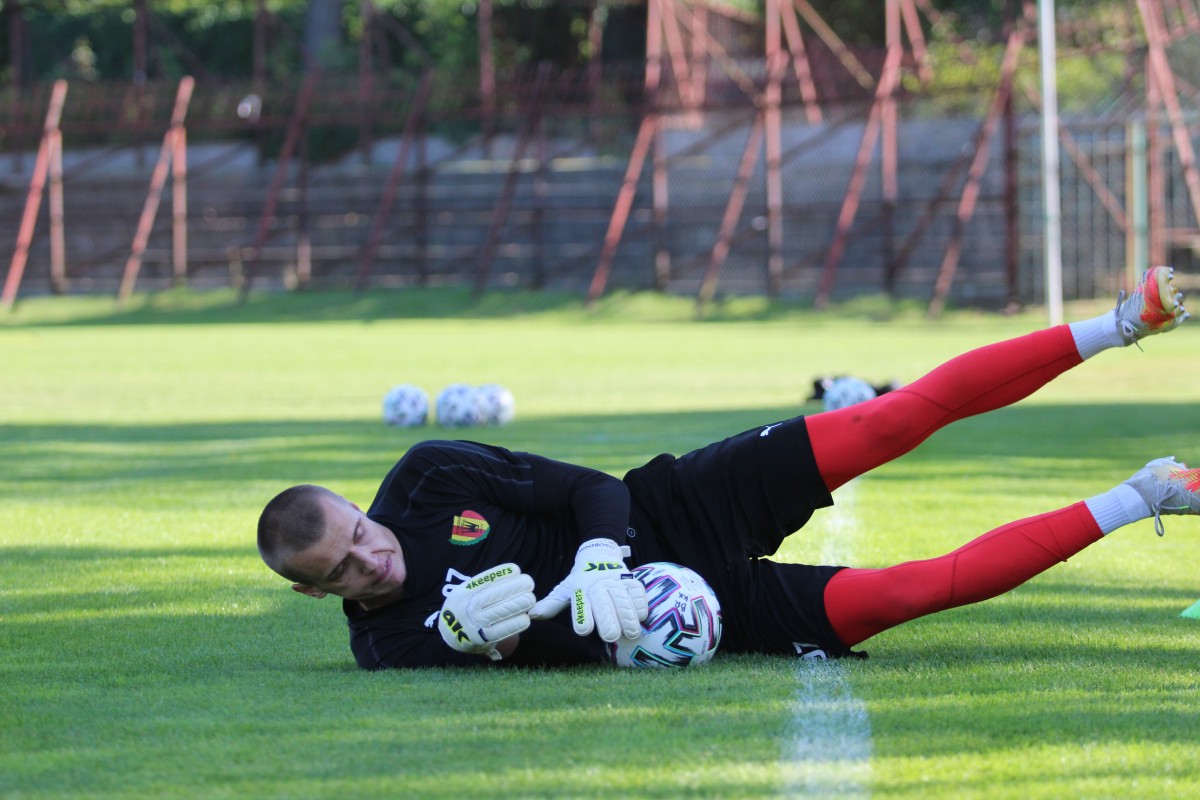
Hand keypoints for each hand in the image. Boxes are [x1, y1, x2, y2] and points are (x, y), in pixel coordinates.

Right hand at [438, 563, 534, 660]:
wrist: (450, 635)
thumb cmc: (465, 608)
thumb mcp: (465, 593)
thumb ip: (482, 585)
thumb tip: (512, 573)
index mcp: (462, 593)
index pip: (483, 581)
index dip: (501, 574)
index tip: (516, 570)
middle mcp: (467, 608)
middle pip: (493, 595)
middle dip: (514, 587)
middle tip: (529, 583)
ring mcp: (474, 624)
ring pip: (499, 611)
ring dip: (518, 604)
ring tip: (531, 598)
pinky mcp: (482, 639)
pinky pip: (501, 630)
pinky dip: (514, 624)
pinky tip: (526, 618)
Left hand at [529, 538, 647, 641]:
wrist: (598, 553)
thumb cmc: (581, 579)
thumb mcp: (565, 589)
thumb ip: (552, 604)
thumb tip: (532, 615)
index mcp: (580, 589)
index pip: (580, 604)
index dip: (582, 617)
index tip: (583, 630)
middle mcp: (598, 586)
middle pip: (604, 604)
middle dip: (608, 620)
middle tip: (611, 636)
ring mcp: (616, 582)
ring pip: (624, 600)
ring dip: (628, 617)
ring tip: (631, 633)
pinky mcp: (631, 580)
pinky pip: (638, 593)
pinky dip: (640, 605)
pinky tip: (640, 617)